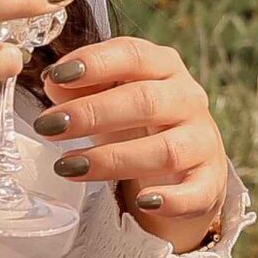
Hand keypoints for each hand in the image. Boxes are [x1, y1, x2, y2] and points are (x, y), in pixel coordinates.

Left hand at [32, 36, 230, 253]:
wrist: (184, 163)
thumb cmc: (136, 121)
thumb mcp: (108, 96)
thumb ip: (79, 86)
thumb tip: (53, 80)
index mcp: (162, 67)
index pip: (133, 55)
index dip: (95, 64)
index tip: (56, 75)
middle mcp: (187, 98)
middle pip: (144, 101)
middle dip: (92, 113)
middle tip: (48, 126)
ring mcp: (202, 140)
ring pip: (165, 150)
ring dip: (113, 159)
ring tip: (67, 166)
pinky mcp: (209, 182)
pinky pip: (196, 192)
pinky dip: (172, 199)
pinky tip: (144, 203)